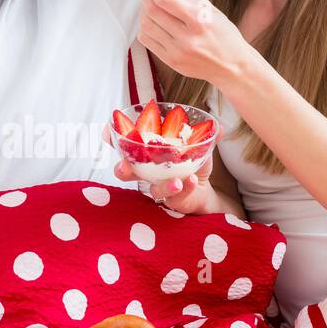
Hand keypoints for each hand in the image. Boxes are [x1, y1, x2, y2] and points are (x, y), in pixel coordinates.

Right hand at [104, 124, 219, 214]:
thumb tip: (219, 127)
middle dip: (122, 168)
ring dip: (164, 184)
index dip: (112, 137)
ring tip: (177, 180)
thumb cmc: (190, 163)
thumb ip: (207, 136)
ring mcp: (157, 186)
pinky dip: (184, 188)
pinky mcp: (170, 200)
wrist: (202, 189)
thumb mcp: (198, 146)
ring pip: (152, 188)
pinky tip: (190, 182)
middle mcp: (146, 171)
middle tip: (125, 167)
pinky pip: (175, 196)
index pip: (124, 144)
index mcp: (148, 152)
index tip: (106, 131)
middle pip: (125, 170)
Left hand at [135, 0, 249, 84]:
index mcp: (199, 20)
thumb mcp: (206, 7)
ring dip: (143, 9)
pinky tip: (154, 20)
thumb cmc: (223, 34)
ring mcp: (177, 52)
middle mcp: (187, 38)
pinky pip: (147, 40)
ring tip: (153, 3)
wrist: (232, 66)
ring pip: (145, 25)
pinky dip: (145, 26)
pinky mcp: (171, 62)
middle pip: (152, 10)